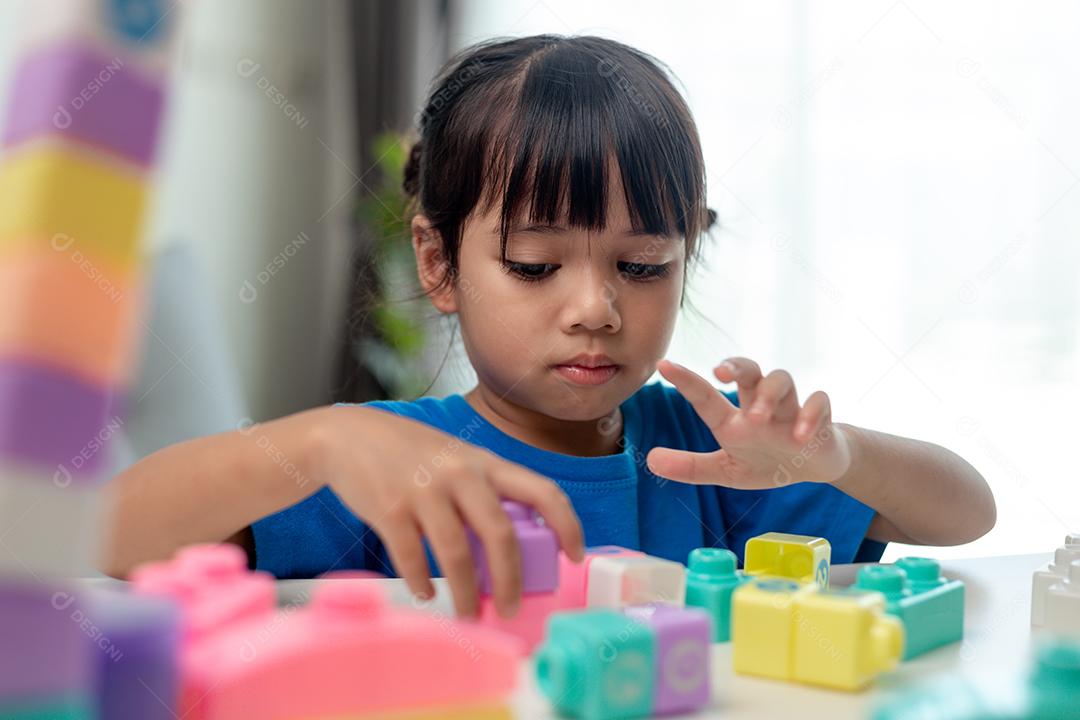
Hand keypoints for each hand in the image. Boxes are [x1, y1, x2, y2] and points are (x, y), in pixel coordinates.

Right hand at [308, 406, 584, 618]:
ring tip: (468, 615)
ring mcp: (424, 490)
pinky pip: (413, 558)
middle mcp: (460, 474)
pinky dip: (422, 583)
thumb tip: (509, 551)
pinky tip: (426, 594)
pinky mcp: (390, 509)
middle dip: (511, 579)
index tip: (574, 557)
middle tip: (511, 608)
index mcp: (486, 463)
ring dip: (465, 594)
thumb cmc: (411, 456)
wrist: (349, 437)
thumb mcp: (457, 461)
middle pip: (501, 533)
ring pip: (456, 554)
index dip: (567, 526)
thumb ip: (483, 493)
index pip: (542, 491)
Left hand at [645, 358, 853, 488]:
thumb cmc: (766, 461)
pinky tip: (800, 436)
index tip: (664, 365)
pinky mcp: (822, 420)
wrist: (814, 468)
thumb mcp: (726, 470)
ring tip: (757, 417)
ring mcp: (790, 411)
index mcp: (735, 419)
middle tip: (721, 374)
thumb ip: (691, 467)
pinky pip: (820, 402)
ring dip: (768, 393)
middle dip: (736, 367)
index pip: (707, 396)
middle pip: (749, 371)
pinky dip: (811, 415)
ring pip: (782, 379)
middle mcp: (760, 407)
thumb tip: (650, 460)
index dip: (685, 380)